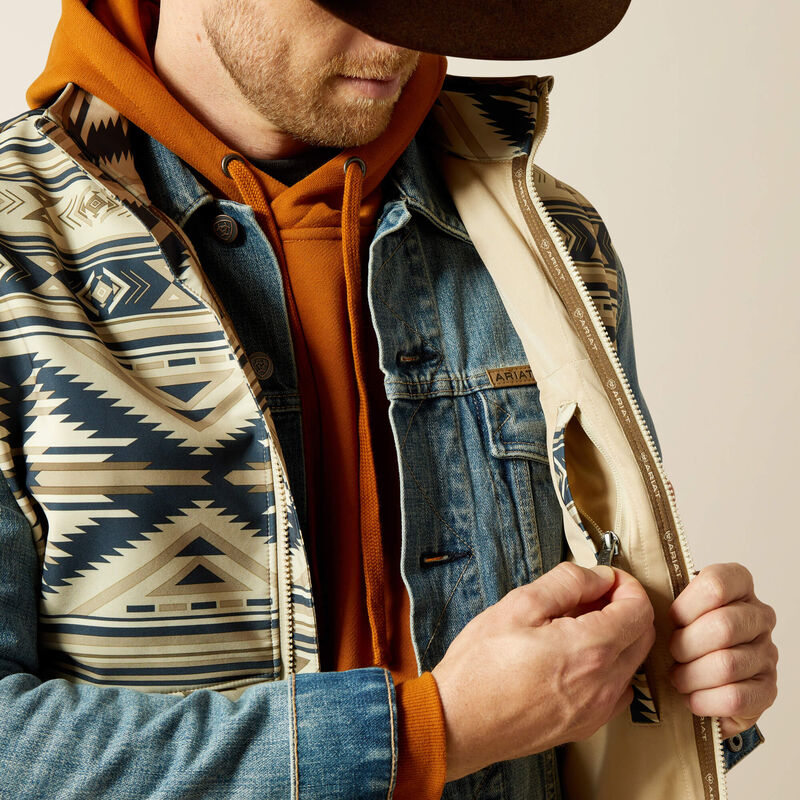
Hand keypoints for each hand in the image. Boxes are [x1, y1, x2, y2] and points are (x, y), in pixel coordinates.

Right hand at [431, 563, 654, 781]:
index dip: (626, 585)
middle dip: (625, 607)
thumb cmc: (482, 665)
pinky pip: (616, 689)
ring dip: (617, 637)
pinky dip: (607, 667)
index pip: (639, 609)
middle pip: (643, 635)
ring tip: (574, 625)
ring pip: (631, 663)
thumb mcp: (519, 605)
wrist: (460, 723)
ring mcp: (598, 710)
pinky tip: (573, 657)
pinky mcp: (586, 725)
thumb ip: (567, 583)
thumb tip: (599, 576)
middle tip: (590, 596)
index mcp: (590, 648)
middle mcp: (605, 683)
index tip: (606, 578)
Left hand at [668, 563, 777, 737]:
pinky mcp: (767, 690)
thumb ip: (664, 594)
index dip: (686, 606)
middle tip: (672, 654)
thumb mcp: (675, 608)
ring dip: (692, 676)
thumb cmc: (684, 636)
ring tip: (678, 678)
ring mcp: (766, 654)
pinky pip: (735, 697)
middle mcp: (759, 617)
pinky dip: (705, 700)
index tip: (671, 620)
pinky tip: (692, 698)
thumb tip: (636, 598)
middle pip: (724, 626)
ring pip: (727, 664)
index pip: (717, 584)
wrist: (701, 679)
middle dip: (686, 645)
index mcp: (738, 586)